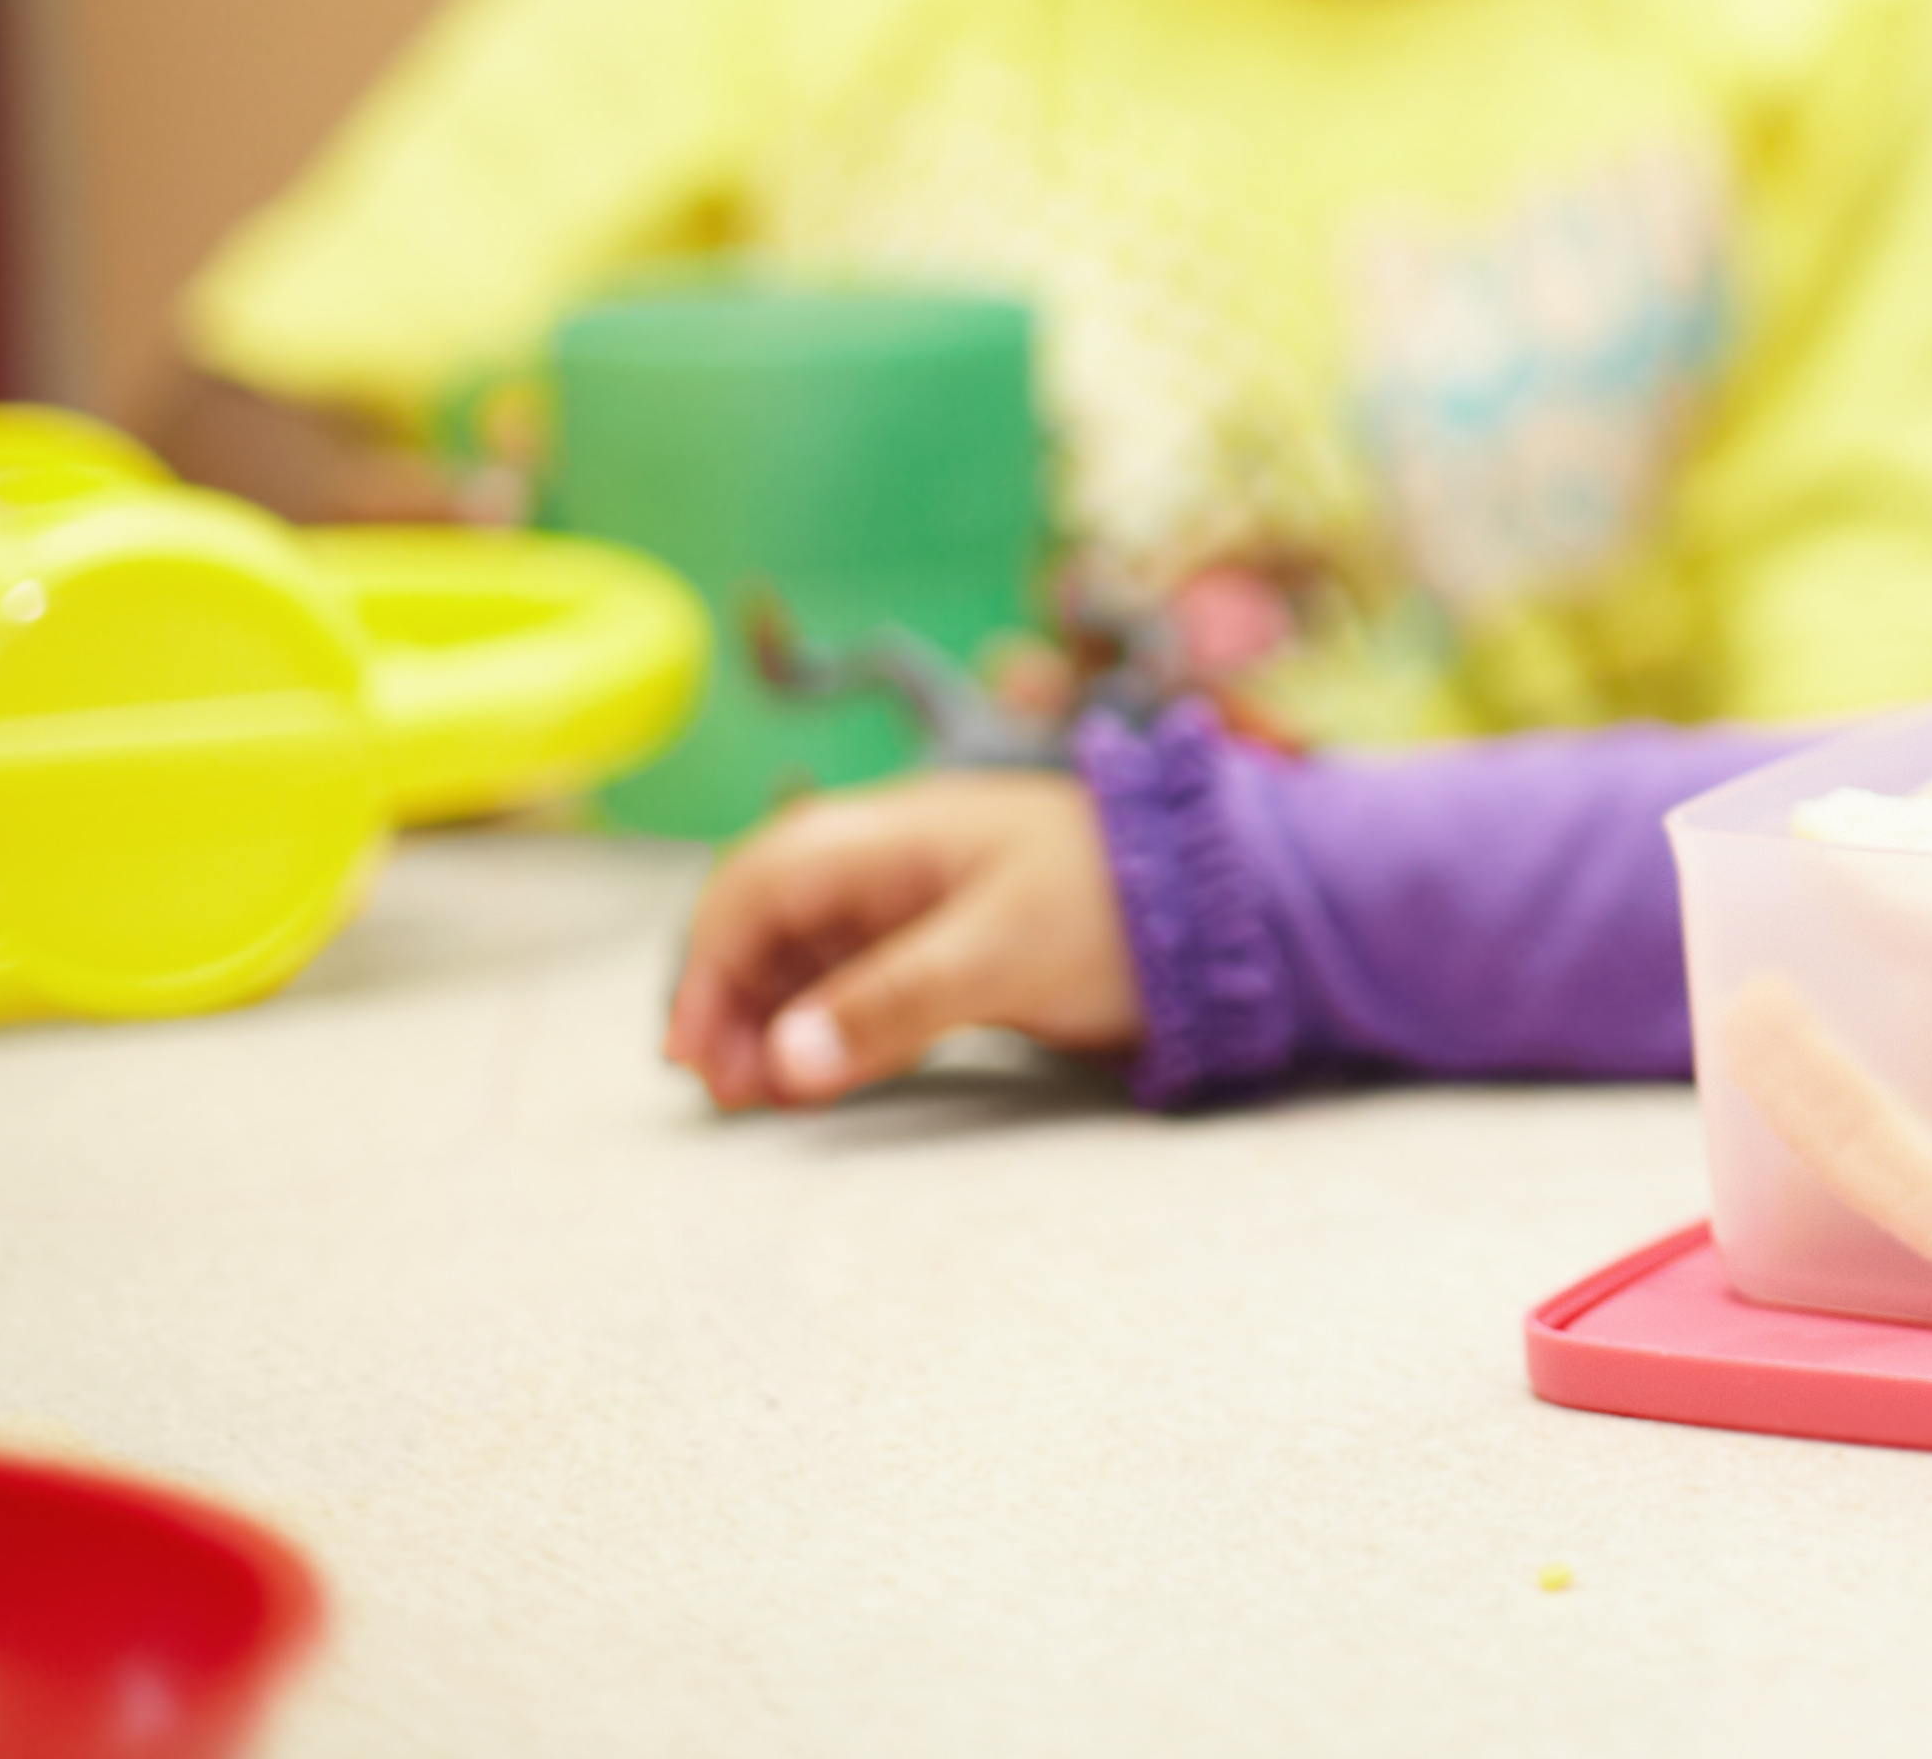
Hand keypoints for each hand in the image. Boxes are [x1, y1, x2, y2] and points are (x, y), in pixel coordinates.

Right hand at [661, 772, 1140, 1109]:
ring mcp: (927, 902)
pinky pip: (862, 983)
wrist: (1235, 910)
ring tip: (755, 1097)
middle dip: (732, 995)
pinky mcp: (957, 948)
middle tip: (722, 1090)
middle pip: (775, 917)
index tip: (695, 1053)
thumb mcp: (1004, 955)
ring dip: (773, 1018)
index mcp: (901, 834)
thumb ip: (892, 1003)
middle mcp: (900, 860)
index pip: (764, 881)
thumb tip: (782, 1063)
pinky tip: (810, 1080)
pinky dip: (827, 1028)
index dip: (712, 962)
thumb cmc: (1122, 909)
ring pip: (812, 955)